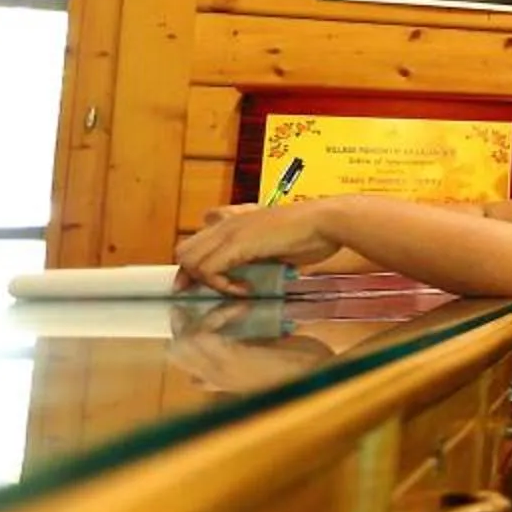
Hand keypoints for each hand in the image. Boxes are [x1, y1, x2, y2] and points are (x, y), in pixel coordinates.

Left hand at [174, 199, 340, 294]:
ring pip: (188, 259)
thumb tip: (254, 276)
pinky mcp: (237, 243)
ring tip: (235, 289)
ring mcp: (230, 231)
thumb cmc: (314, 234)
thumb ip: (261, 257)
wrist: (328, 221)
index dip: (195, 266)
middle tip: (214, 291)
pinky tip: (246, 289)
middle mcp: (228, 223)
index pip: (196, 241)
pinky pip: (209, 270)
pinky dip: (222, 285)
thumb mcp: (280, 245)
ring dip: (207, 281)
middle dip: (192, 275)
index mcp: (237, 220)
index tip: (203, 285)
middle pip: (183, 250)